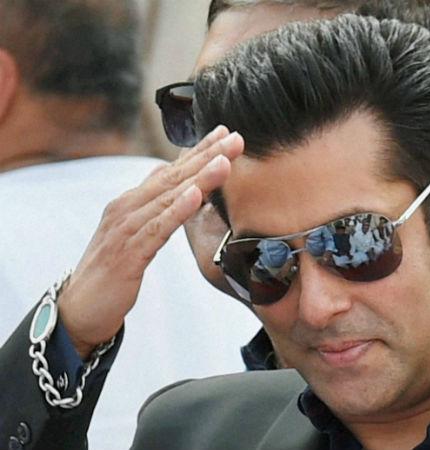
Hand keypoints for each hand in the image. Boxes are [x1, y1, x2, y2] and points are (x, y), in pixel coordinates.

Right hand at [58, 126, 243, 358]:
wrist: (79, 308)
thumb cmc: (113, 268)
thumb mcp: (135, 232)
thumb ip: (153, 207)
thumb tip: (171, 180)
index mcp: (132, 202)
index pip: (170, 170)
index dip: (198, 151)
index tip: (224, 133)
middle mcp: (128, 208)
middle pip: (173, 177)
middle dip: (206, 156)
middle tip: (234, 138)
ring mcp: (126, 229)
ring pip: (169, 198)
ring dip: (198, 178)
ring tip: (224, 161)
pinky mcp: (128, 254)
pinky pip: (157, 229)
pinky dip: (177, 211)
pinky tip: (195, 196)